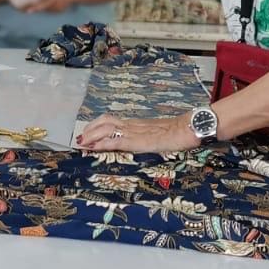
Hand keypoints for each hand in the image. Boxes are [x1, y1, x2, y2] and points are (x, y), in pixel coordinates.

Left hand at [76, 113, 198, 152]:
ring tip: (82, 143)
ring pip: (106, 127)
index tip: (88, 133)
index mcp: (137, 124)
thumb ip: (148, 138)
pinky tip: (94, 147)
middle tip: (80, 138)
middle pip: (106, 120)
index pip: (113, 121)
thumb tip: (142, 143)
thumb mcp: (159, 135)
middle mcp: (133, 124)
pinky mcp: (137, 140)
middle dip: (90, 128)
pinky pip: (116, 140)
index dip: (98, 126)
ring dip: (91, 134)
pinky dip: (102, 143)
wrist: (188, 128)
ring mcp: (134, 131)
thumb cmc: (178, 133)